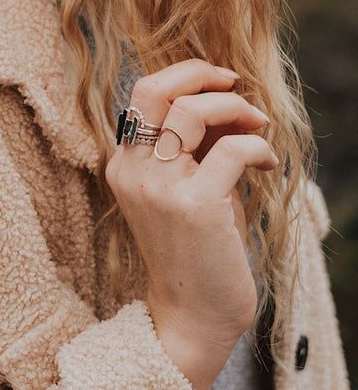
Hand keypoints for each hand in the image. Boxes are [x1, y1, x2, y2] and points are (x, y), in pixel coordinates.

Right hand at [105, 59, 278, 389]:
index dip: (184, 75)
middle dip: (201, 73)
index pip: (144, 92)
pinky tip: (267, 162)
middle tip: (234, 82)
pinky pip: (232, 150)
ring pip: (193, 112)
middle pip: (155, 88)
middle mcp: (133, 171)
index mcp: (123, 164)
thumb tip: (224, 100)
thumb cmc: (195, 250)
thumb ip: (193, 145)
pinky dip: (257, 146)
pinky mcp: (194, 206)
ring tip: (257, 124)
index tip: (219, 82)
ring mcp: (160, 188)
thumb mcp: (184, 188)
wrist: (191, 316)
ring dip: (235, 108)